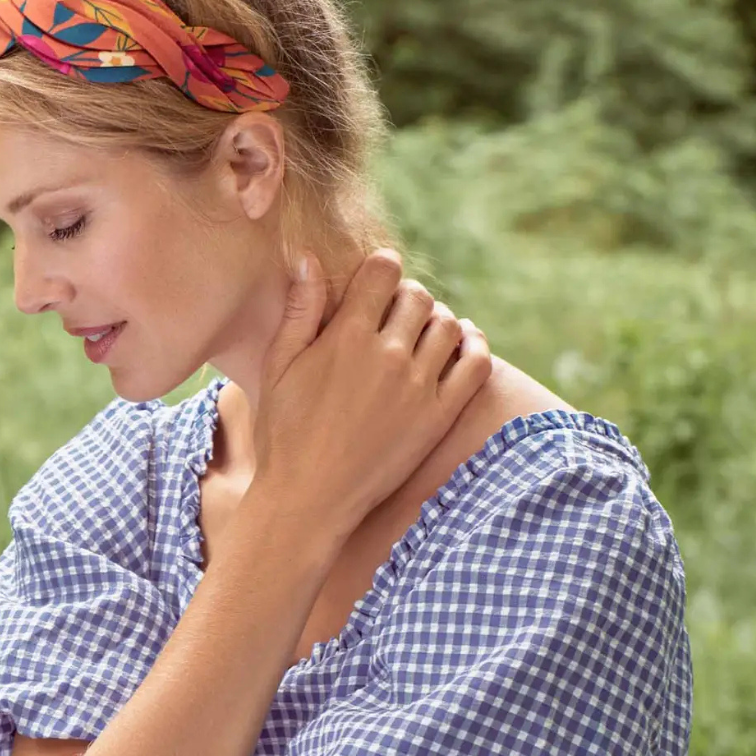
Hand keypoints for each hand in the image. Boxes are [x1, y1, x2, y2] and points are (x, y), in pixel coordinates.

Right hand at [247, 248, 490, 560]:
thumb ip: (299, 310)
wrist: (309, 497)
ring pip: (449, 325)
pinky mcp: (439, 416)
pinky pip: (476, 365)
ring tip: (421, 331)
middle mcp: (388, 355)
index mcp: (346, 336)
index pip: (383, 273)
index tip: (378, 278)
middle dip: (406, 295)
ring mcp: (418, 387)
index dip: (382, 268)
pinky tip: (462, 344)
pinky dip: (475, 345)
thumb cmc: (284, 431)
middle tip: (394, 311)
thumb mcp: (279, 365)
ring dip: (437, 319)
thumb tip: (308, 259)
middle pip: (417, 297)